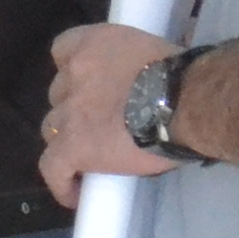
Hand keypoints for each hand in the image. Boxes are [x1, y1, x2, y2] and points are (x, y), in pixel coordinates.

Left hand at [38, 21, 177, 206]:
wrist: (186, 103)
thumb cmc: (183, 76)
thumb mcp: (153, 54)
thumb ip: (135, 64)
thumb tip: (146, 79)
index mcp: (94, 44)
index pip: (63, 49)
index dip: (73, 72)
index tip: (85, 85)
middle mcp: (74, 74)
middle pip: (60, 94)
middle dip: (74, 108)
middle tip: (98, 125)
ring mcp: (69, 111)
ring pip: (52, 129)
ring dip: (67, 141)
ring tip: (89, 159)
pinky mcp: (71, 146)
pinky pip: (53, 168)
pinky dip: (61, 182)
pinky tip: (74, 193)